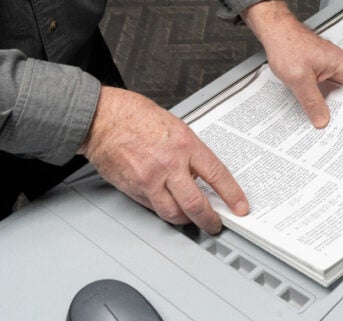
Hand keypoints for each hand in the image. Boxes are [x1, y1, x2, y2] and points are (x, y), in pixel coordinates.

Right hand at [78, 86, 248, 233]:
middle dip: (209, 219)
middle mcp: (169, 165)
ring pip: (173, 213)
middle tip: (215, 224)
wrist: (102, 119)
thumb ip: (190, 151)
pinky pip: (154, 208)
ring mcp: (149, 180)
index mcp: (185, 145)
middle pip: (196, 204)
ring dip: (186, 220)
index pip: (217, 175)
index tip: (240, 206)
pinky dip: (165, 211)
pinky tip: (171, 208)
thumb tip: (201, 171)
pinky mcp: (134, 189)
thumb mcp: (176, 127)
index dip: (232, 195)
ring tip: (193, 220)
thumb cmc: (135, 116)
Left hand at [242, 0, 342, 127]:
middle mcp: (338, 64)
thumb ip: (312, 101)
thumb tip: (322, 119)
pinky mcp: (319, 69)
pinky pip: (331, 87)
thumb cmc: (287, 45)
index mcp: (341, 63)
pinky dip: (333, 100)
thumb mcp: (299, 78)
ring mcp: (329, 67)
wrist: (275, 31)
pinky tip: (328, 110)